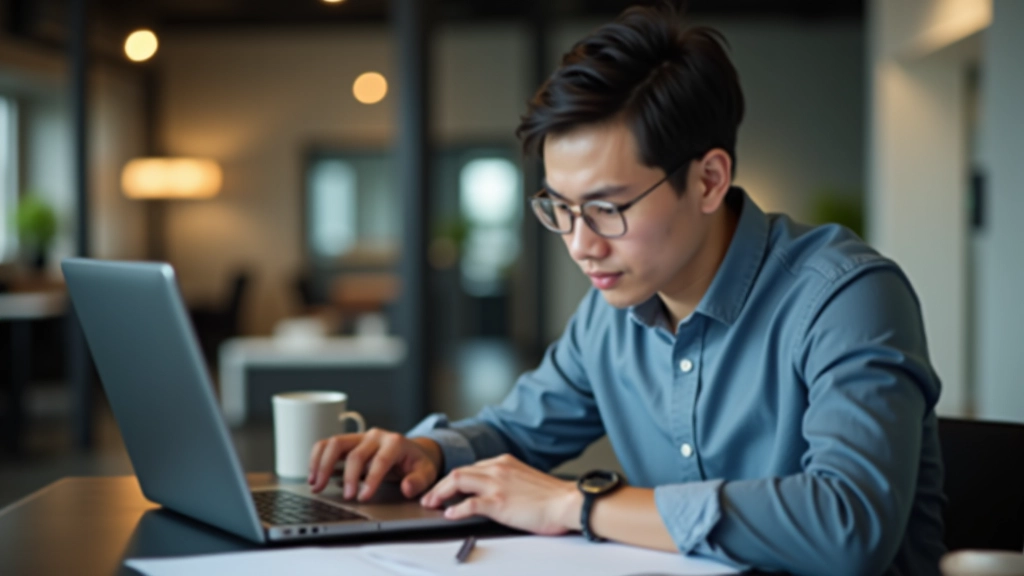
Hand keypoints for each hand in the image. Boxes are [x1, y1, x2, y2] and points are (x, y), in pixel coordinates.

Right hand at [308, 428, 441, 500]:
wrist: (413, 451)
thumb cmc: (417, 464)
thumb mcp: (426, 473)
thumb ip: (418, 481)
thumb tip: (407, 487)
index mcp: (395, 442)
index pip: (380, 460)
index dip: (371, 479)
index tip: (363, 497)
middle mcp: (375, 436)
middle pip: (356, 453)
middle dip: (349, 477)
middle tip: (347, 498)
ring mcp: (360, 437)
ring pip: (335, 443)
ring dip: (322, 465)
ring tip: (316, 486)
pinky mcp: (348, 442)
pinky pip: (327, 445)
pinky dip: (316, 458)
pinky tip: (313, 476)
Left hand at [420, 454, 581, 534]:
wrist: (568, 502)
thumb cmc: (552, 497)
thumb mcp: (526, 480)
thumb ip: (509, 481)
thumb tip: (498, 493)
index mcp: (505, 462)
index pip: (471, 467)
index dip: (454, 479)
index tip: (446, 488)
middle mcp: (498, 468)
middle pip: (458, 472)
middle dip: (440, 484)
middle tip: (430, 497)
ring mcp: (497, 484)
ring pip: (458, 481)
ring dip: (440, 493)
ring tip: (431, 503)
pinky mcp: (498, 502)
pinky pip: (469, 504)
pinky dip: (456, 508)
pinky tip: (450, 514)